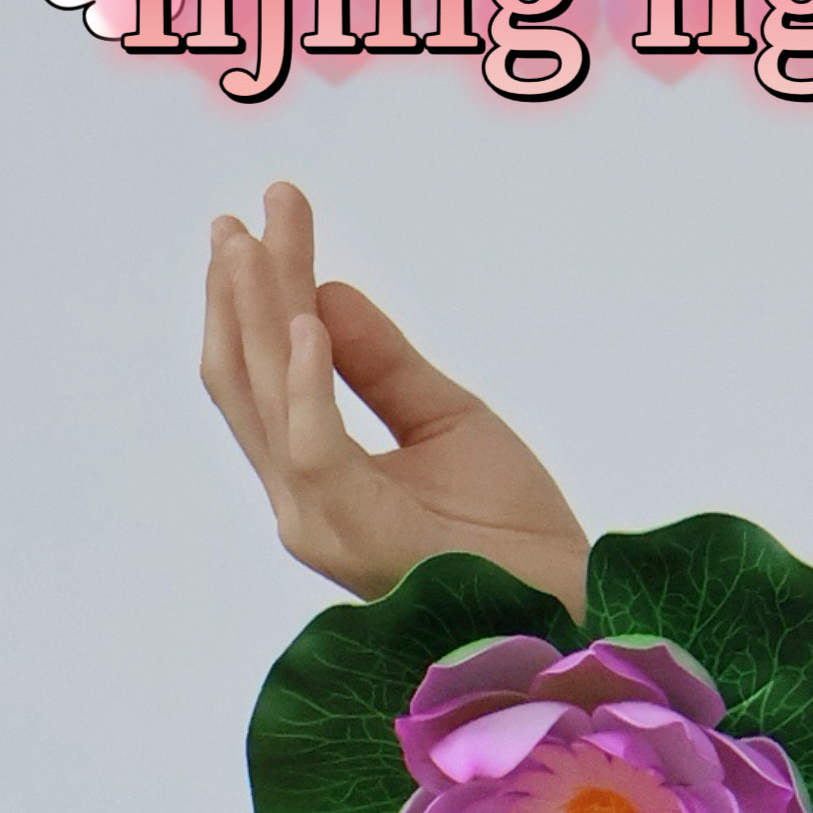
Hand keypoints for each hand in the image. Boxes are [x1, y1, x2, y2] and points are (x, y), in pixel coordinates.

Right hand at [200, 180, 589, 616]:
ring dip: (258, 312)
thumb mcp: (447, 421)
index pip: (269, 370)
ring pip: (264, 400)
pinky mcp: (355, 536)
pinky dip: (306, 383)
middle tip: (244, 212)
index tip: (269, 214)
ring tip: (261, 243)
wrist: (570, 600)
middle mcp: (306, 502)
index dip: (260, 293)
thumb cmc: (515, 530)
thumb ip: (383, 365)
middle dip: (242, 289)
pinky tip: (310, 323)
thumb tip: (324, 293)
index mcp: (321, 476)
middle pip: (250, 376)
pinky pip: (313, 448)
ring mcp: (322, 522)